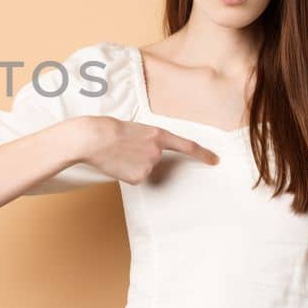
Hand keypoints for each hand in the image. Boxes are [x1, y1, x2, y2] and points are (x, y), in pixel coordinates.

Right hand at [75, 116, 219, 184]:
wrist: (92, 138)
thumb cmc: (109, 130)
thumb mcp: (135, 129)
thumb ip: (148, 140)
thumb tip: (149, 155)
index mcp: (159, 135)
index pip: (188, 146)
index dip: (203, 154)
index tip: (214, 160)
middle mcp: (158, 151)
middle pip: (157, 159)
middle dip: (143, 157)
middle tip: (125, 149)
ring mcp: (149, 165)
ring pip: (145, 169)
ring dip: (133, 164)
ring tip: (118, 154)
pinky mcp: (138, 177)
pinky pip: (136, 178)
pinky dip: (127, 173)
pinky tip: (117, 164)